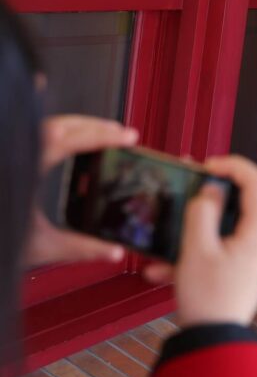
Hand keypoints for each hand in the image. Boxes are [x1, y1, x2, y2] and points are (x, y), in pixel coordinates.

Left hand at [22, 116, 137, 267]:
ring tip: (101, 133)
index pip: (69, 138)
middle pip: (59, 124)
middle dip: (95, 126)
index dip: (102, 136)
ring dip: (75, 127)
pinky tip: (60, 133)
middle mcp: (13, 155)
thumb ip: (79, 248)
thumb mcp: (38, 247)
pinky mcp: (8, 163)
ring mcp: (9, 156)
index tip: (125, 137)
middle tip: (121, 133)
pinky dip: (52, 132)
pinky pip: (30, 137)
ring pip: (43, 125)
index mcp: (24, 169)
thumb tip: (112, 251)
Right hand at [144, 156, 256, 327]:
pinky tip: (161, 269)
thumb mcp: (196, 250)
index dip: (233, 166)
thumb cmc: (207, 299)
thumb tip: (211, 189)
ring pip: (222, 230)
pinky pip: (218, 251)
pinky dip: (193, 254)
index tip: (206, 165)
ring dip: (192, 231)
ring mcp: (253, 258)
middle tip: (183, 186)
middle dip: (207, 196)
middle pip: (239, 204)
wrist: (213, 344)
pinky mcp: (241, 270)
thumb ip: (202, 212)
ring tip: (164, 234)